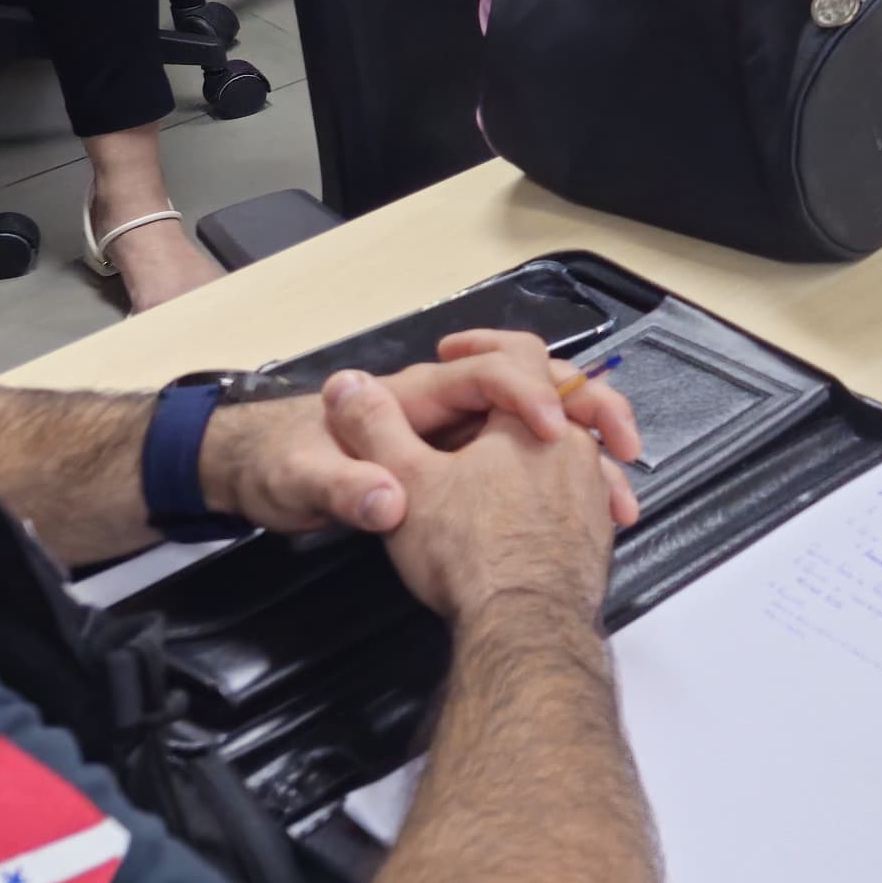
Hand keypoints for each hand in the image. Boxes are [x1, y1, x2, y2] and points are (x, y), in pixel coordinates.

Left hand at [202, 330, 647, 539]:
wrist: (259, 472)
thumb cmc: (279, 464)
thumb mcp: (301, 479)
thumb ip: (343, 489)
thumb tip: (383, 499)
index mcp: (417, 396)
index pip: (491, 372)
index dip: (527, 394)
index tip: (551, 431)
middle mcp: (446, 408)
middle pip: (539, 386)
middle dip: (588, 407)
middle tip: (622, 443)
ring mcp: (461, 435)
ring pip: (547, 423)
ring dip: (592, 448)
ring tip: (622, 489)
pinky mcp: (466, 465)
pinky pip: (536, 458)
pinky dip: (576, 477)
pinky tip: (594, 511)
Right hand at [313, 363, 625, 626]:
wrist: (523, 630)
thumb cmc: (468, 554)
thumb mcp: (404, 481)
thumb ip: (375, 428)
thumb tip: (346, 386)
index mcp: (529, 422)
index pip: (522, 354)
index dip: (483, 344)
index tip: (455, 348)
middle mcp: (575, 448)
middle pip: (562, 395)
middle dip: (527, 390)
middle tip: (498, 394)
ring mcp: (592, 491)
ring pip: (579, 444)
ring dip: (548, 439)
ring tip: (515, 450)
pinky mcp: (596, 532)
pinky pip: (587, 489)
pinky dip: (561, 484)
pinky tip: (532, 505)